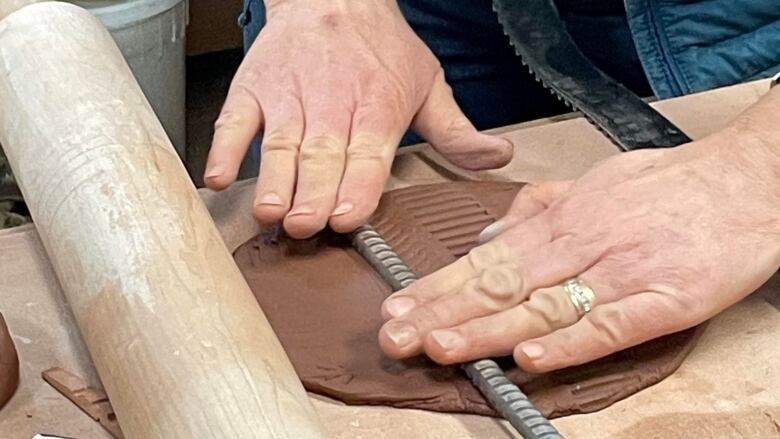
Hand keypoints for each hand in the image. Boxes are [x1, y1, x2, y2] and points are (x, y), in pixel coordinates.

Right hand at [204, 0, 511, 237]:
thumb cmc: (380, 48)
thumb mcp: (429, 82)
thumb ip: (456, 130)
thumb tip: (497, 157)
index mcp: (377, 108)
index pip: (367, 155)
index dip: (357, 186)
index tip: (346, 217)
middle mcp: (332, 105)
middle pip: (322, 155)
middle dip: (313, 193)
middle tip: (305, 225)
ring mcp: (288, 98)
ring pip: (281, 144)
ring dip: (274, 180)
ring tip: (269, 212)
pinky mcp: (254, 90)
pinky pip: (235, 122)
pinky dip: (225, 149)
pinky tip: (220, 178)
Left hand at [378, 131, 779, 371]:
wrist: (749, 180)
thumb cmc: (670, 184)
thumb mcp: (595, 182)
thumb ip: (539, 208)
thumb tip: (490, 232)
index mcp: (562, 220)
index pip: (485, 259)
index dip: (438, 286)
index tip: (398, 307)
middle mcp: (581, 245)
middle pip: (500, 284)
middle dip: (442, 313)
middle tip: (396, 336)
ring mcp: (622, 272)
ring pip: (542, 305)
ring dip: (487, 329)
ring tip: (441, 348)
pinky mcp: (666, 299)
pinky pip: (612, 324)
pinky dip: (571, 341)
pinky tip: (532, 357)